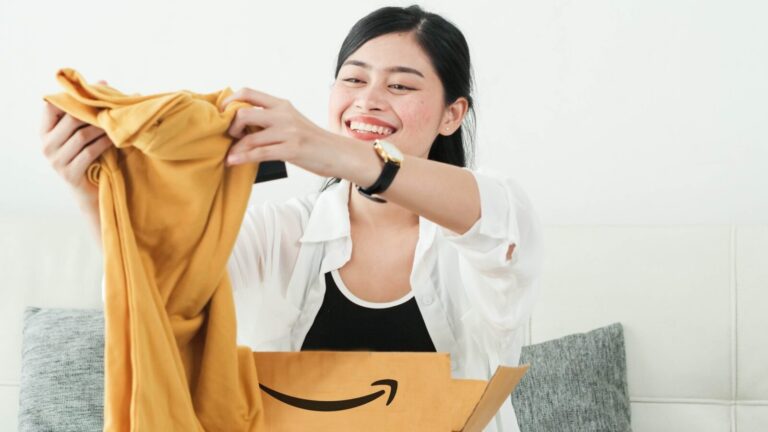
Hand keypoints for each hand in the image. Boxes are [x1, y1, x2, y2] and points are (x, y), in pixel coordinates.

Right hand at [41, 80, 113, 201]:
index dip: (73, 96)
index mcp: (45, 130)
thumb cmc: (90, 156)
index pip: (51, 105)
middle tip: (114, 104)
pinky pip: (89, 152)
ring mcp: (55, 160)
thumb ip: (86, 111)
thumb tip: (104, 82)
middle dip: (94, 111)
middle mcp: (45, 144)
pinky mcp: (69, 173)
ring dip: (102, 127)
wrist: (92, 192)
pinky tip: (116, 139)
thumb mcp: (84, 132)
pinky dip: (104, 143)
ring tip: (117, 122)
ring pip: (82, 135)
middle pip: (71, 119)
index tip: (97, 88)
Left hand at [219, 88, 339, 177]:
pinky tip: (233, 162)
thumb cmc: (314, 142)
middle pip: (243, 112)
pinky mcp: (291, 149)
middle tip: (229, 137)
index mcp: (282, 105)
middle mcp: (283, 115)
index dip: (229, 101)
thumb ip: (271, 120)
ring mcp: (288, 132)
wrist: (339, 154)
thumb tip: (243, 124)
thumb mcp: (292, 123)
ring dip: (234, 148)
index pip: (248, 93)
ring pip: (249, 136)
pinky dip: (242, 158)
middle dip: (229, 126)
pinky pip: (259, 153)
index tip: (221, 114)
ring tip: (228, 156)